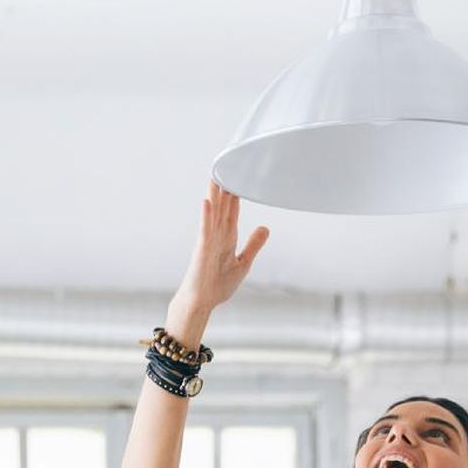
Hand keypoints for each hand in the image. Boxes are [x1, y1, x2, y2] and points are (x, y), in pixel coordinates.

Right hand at [172, 178, 269, 314]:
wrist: (202, 303)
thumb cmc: (217, 285)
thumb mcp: (243, 263)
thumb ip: (253, 245)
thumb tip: (265, 227)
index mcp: (227, 238)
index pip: (232, 211)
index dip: (236, 194)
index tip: (240, 175)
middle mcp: (217, 236)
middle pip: (222, 207)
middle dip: (224, 187)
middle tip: (227, 164)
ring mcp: (208, 241)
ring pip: (213, 214)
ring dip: (214, 195)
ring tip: (215, 175)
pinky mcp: (202, 250)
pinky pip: (205, 231)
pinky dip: (206, 217)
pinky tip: (208, 202)